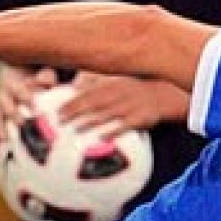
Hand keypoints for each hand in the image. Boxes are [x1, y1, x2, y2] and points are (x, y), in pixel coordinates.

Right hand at [0, 66, 58, 153]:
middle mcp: (2, 96)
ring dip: (0, 128)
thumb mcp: (42, 72)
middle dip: (12, 114)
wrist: (19, 78)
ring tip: (5, 138)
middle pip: (3, 104)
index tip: (33, 104)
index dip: (24, 95)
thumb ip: (46, 76)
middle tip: (21, 123)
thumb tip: (47, 81)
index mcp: (12, 82)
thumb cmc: (34, 77)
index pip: (16, 88)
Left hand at [58, 71, 186, 132]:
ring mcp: (129, 106)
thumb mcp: (116, 82)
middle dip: (75, 112)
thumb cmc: (134, 90)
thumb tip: (74, 88)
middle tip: (59, 122)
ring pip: (106, 114)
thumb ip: (96, 85)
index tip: (56, 111)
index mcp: (110, 86)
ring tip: (76, 129)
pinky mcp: (140, 118)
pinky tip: (102, 138)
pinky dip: (113, 131)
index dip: (71, 102)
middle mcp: (117, 95)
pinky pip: (125, 125)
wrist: (164, 94)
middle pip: (92, 103)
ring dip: (90, 122)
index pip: (86, 94)